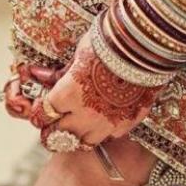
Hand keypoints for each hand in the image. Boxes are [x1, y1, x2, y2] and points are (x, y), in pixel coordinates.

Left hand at [34, 29, 161, 147]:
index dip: (37, 114)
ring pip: (83, 142)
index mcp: (67, 95)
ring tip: (76, 126)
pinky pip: (110, 136)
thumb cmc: (108, 43)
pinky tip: (102, 119)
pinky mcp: (128, 123)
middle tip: (50, 126)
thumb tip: (38, 75)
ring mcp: (107, 122)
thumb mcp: (77, 55)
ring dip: (76, 135)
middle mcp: (85, 114)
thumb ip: (58, 74)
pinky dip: (102, 131)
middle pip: (57, 136)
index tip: (39, 110)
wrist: (147, 44)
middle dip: (50, 131)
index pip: (42, 116)